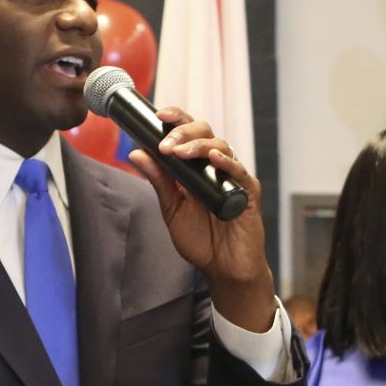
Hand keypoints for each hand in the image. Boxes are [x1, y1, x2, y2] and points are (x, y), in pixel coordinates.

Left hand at [128, 109, 274, 331]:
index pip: (188, 133)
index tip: (158, 115)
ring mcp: (233, 177)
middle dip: (183, 132)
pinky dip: (226, 163)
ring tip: (180, 154)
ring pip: (220, 147)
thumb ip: (159, 181)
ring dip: (198, 146)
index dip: (176, 119)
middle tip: (166, 145)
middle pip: (204, 132)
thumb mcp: (172, 209)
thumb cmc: (201, 240)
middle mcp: (215, 167)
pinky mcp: (247, 193)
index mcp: (196, 167)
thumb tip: (137, 152)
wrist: (223, 269)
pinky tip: (213, 159)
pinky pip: (239, 172)